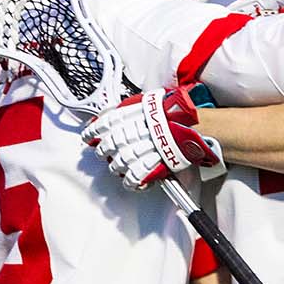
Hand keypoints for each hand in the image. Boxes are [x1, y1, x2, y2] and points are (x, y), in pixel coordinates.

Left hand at [84, 86, 221, 189]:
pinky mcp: (153, 166)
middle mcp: (133, 133)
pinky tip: (131, 180)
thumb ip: (125, 109)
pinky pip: (135, 177)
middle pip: (108, 146)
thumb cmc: (173, 112)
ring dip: (116, 166)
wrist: (195, 125)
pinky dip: (131, 181)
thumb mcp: (145, 102)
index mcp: (130, 115)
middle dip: (104, 151)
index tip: (88, 138)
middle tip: (104, 153)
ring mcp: (142, 150)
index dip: (92, 133)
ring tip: (118, 166)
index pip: (102, 125)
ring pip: (119, 163)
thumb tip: (104, 115)